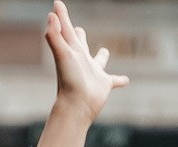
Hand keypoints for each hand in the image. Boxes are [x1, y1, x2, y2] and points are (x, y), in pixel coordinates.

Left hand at [44, 2, 127, 127]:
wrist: (76, 106)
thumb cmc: (69, 81)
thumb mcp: (62, 55)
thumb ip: (55, 35)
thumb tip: (50, 15)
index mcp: (72, 50)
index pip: (66, 28)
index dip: (61, 15)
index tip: (57, 2)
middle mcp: (82, 59)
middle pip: (80, 42)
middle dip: (78, 34)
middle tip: (77, 28)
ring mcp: (93, 72)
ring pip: (98, 60)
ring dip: (102, 56)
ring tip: (104, 50)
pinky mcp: (104, 84)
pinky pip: (114, 80)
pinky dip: (120, 80)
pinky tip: (126, 81)